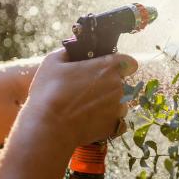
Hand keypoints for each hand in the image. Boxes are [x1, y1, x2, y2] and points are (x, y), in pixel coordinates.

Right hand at [17, 49, 137, 146]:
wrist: (49, 128)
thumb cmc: (49, 92)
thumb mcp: (52, 62)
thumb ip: (68, 52)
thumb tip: (74, 49)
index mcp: (108, 67)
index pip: (129, 62)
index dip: (119, 65)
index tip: (106, 70)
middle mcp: (120, 86)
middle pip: (121, 83)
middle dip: (108, 85)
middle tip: (86, 90)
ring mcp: (119, 108)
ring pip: (120, 102)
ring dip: (109, 103)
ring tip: (86, 108)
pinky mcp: (115, 126)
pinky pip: (118, 121)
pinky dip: (108, 121)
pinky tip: (91, 121)